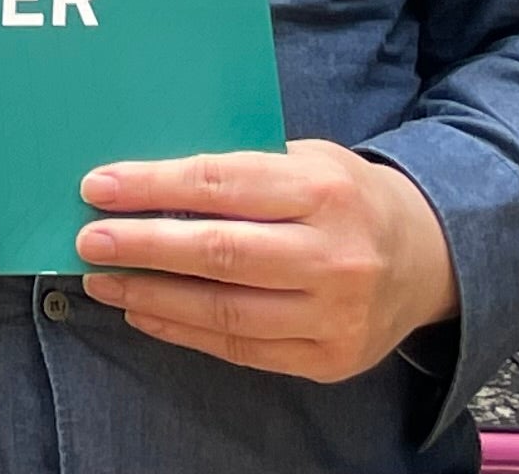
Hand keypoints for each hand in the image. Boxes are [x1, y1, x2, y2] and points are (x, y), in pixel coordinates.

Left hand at [75, 140, 456, 383]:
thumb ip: (238, 167)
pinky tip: (145, 313)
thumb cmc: (345, 196)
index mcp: (324, 189)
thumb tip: (142, 179)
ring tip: (103, 281)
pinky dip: (184, 331)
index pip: (220, 184)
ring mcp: (335, 315)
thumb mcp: (304, 158)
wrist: (429, 258)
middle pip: (220, 253)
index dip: (152, 187)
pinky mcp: (330, 359)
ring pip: (226, 311)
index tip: (97, 187)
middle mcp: (335, 255)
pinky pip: (242, 350)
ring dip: (152, 296)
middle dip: (143, 246)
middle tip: (89, 241)